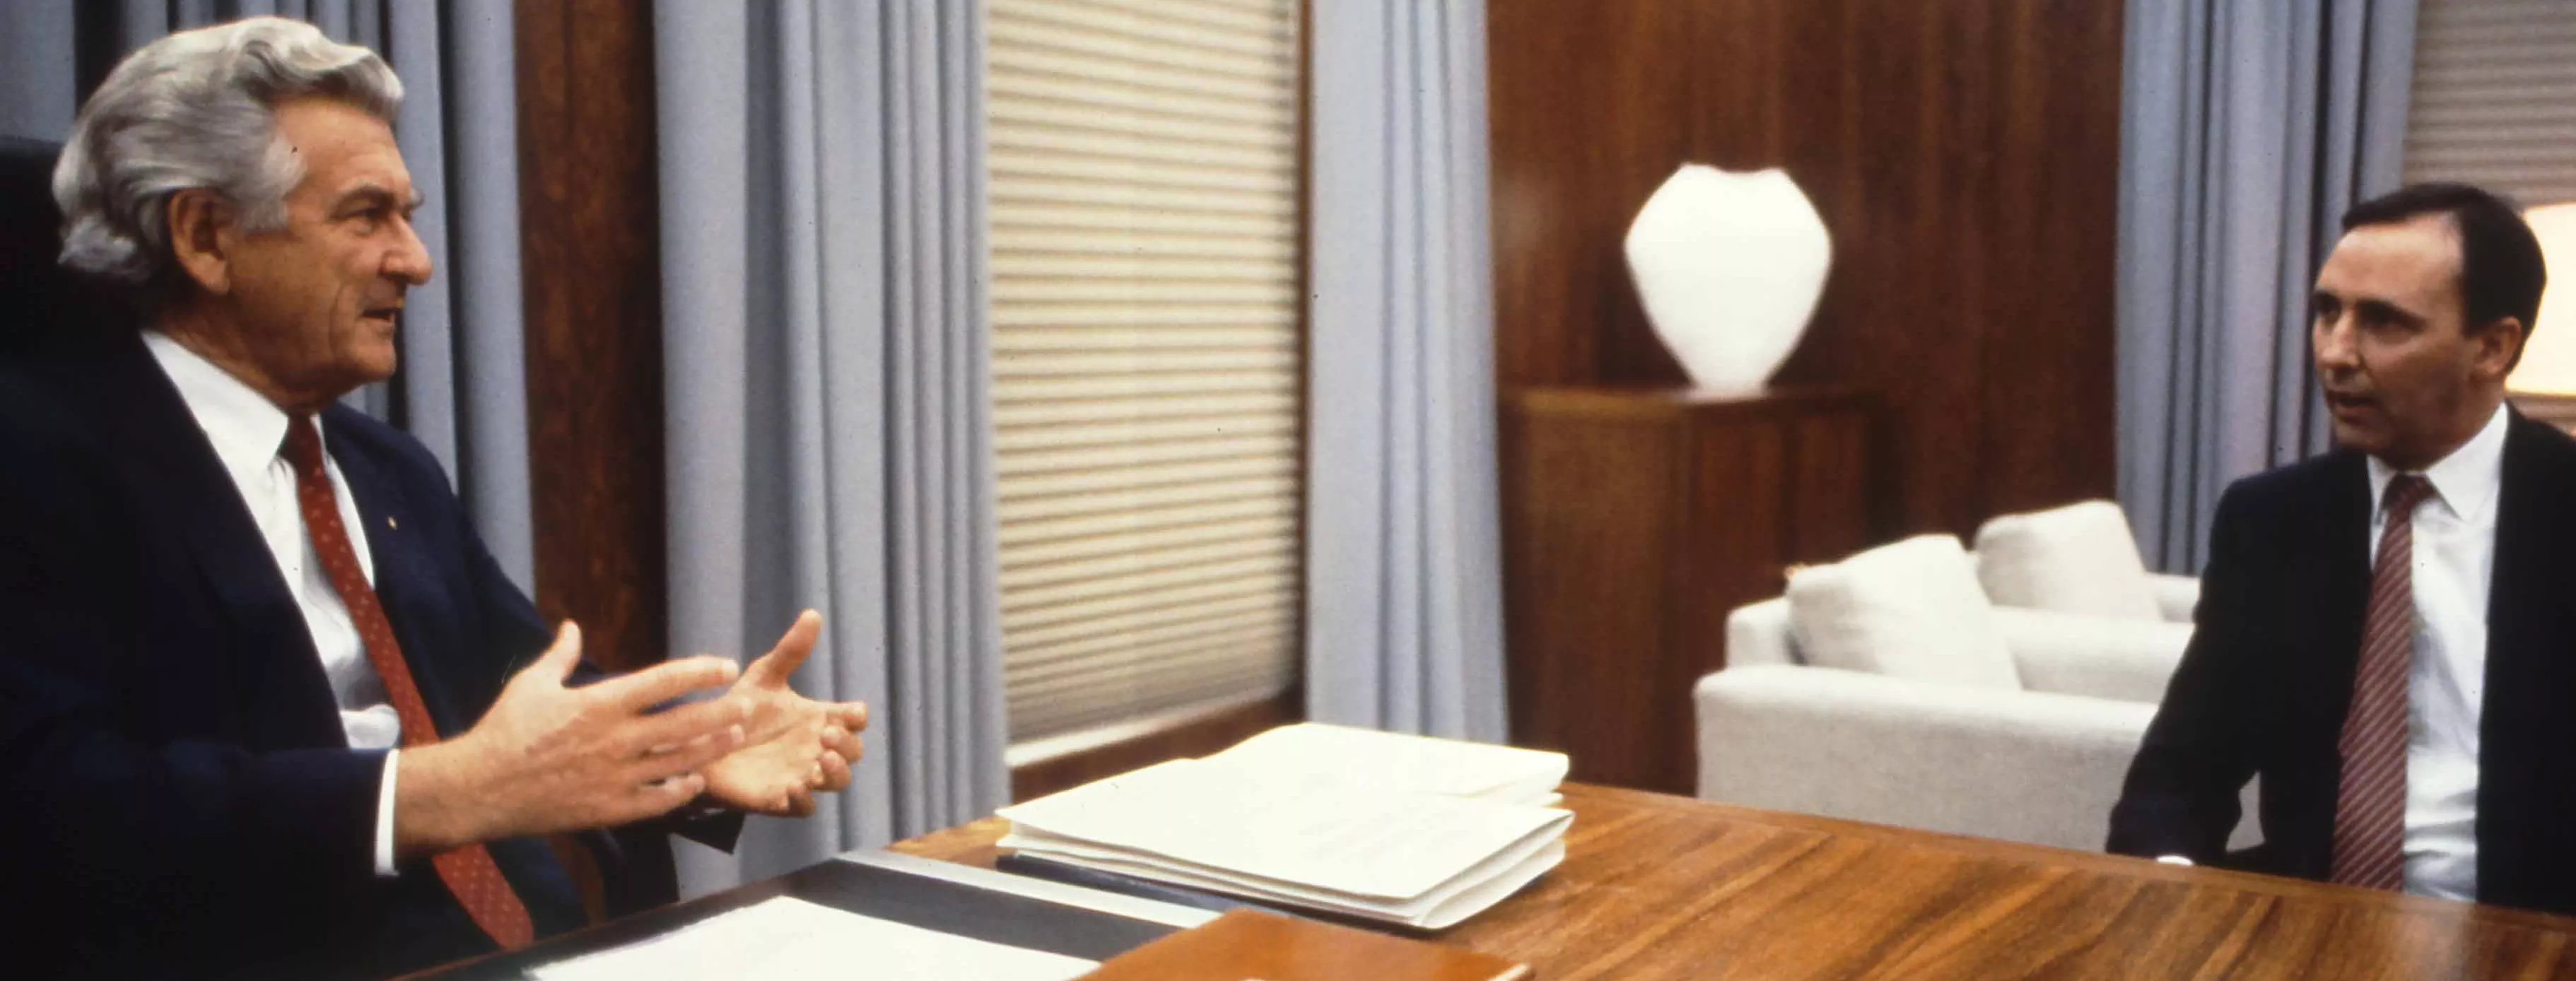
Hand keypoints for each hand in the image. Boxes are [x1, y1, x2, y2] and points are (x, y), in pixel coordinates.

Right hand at [395, 622, 749, 854]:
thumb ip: (560, 655)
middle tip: (748, 705)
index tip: (726, 666)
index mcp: (600, 703)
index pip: (664, 681)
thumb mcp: (531, 684)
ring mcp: (616, 777)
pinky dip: (681, 791)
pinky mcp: (609, 809)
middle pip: (685, 723)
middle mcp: (616, 739)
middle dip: (722, 713)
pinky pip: (658, 801)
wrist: (480, 788)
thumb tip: (571, 625)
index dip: (701, 671)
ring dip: (712, 749)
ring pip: (680, 762)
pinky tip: (696, 781)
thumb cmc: (504, 731)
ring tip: (734, 737)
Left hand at [699, 610, 870, 816]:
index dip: (857, 717)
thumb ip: (791, 650)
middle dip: (848, 744)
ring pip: (838, 781)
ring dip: (836, 772)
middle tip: (824, 734)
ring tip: (820, 760)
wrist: (699, 744)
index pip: (854, 720)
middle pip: (853, 751)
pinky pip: (805, 807)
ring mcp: (801, 774)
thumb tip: (813, 613)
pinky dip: (805, 800)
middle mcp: (815, 749)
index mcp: (818, 719)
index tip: (849, 712)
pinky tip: (794, 786)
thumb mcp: (764, 676)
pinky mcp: (780, 798)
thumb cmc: (738, 709)